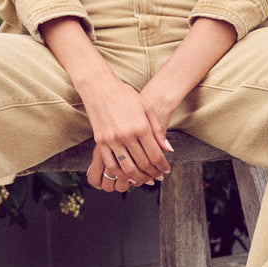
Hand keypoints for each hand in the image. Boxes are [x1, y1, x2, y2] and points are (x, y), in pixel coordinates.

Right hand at [81, 75, 172, 193]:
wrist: (100, 87)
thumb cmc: (125, 96)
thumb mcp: (146, 109)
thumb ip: (157, 130)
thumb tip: (168, 149)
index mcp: (140, 126)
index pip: (155, 155)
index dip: (162, 166)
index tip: (166, 170)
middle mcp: (126, 135)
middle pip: (143, 164)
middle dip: (153, 173)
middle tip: (158, 176)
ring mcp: (112, 140)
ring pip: (127, 168)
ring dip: (138, 177)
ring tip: (145, 179)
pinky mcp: (100, 142)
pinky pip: (111, 165)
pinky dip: (121, 174)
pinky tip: (127, 175)